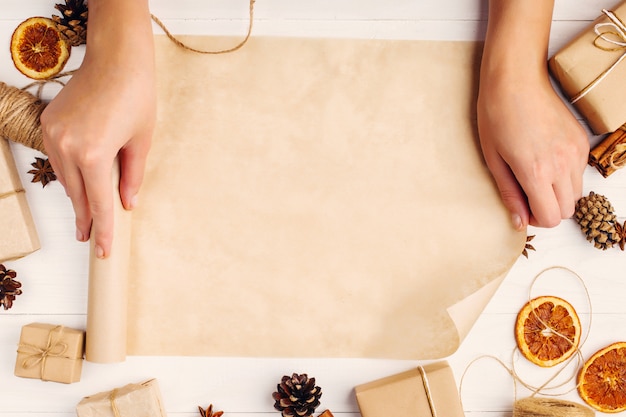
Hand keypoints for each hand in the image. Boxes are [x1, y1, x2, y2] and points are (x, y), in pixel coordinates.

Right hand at [40, 0, 154, 257]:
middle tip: (92, 238)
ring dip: (78, 196)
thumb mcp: (142, 142)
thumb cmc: (136, 98)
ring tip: (89, 216)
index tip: (103, 251)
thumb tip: (128, 204)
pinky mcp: (49, 124)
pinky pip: (58, 159)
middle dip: (88, 218)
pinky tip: (81, 182)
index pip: (99, 204)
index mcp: (95, 155)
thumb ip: (133, 177)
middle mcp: (67, 148)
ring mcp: (53, 135)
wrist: (116, 60)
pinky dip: (70, 172)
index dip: (104, 230)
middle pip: (78, 194)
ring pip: (65, 178)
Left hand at [477, 70, 588, 229]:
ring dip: (557, 193)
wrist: (515, 80)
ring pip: (576, 193)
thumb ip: (510, 193)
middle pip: (567, 210)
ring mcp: (576, 152)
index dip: (535, 219)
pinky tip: (545, 158)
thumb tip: (519, 221)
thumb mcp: (494, 160)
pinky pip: (580, 172)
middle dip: (548, 209)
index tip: (522, 208)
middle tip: (527, 194)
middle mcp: (562, 164)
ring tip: (535, 175)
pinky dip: (565, 175)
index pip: (551, 218)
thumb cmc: (496, 116)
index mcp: (536, 172)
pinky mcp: (581, 140)